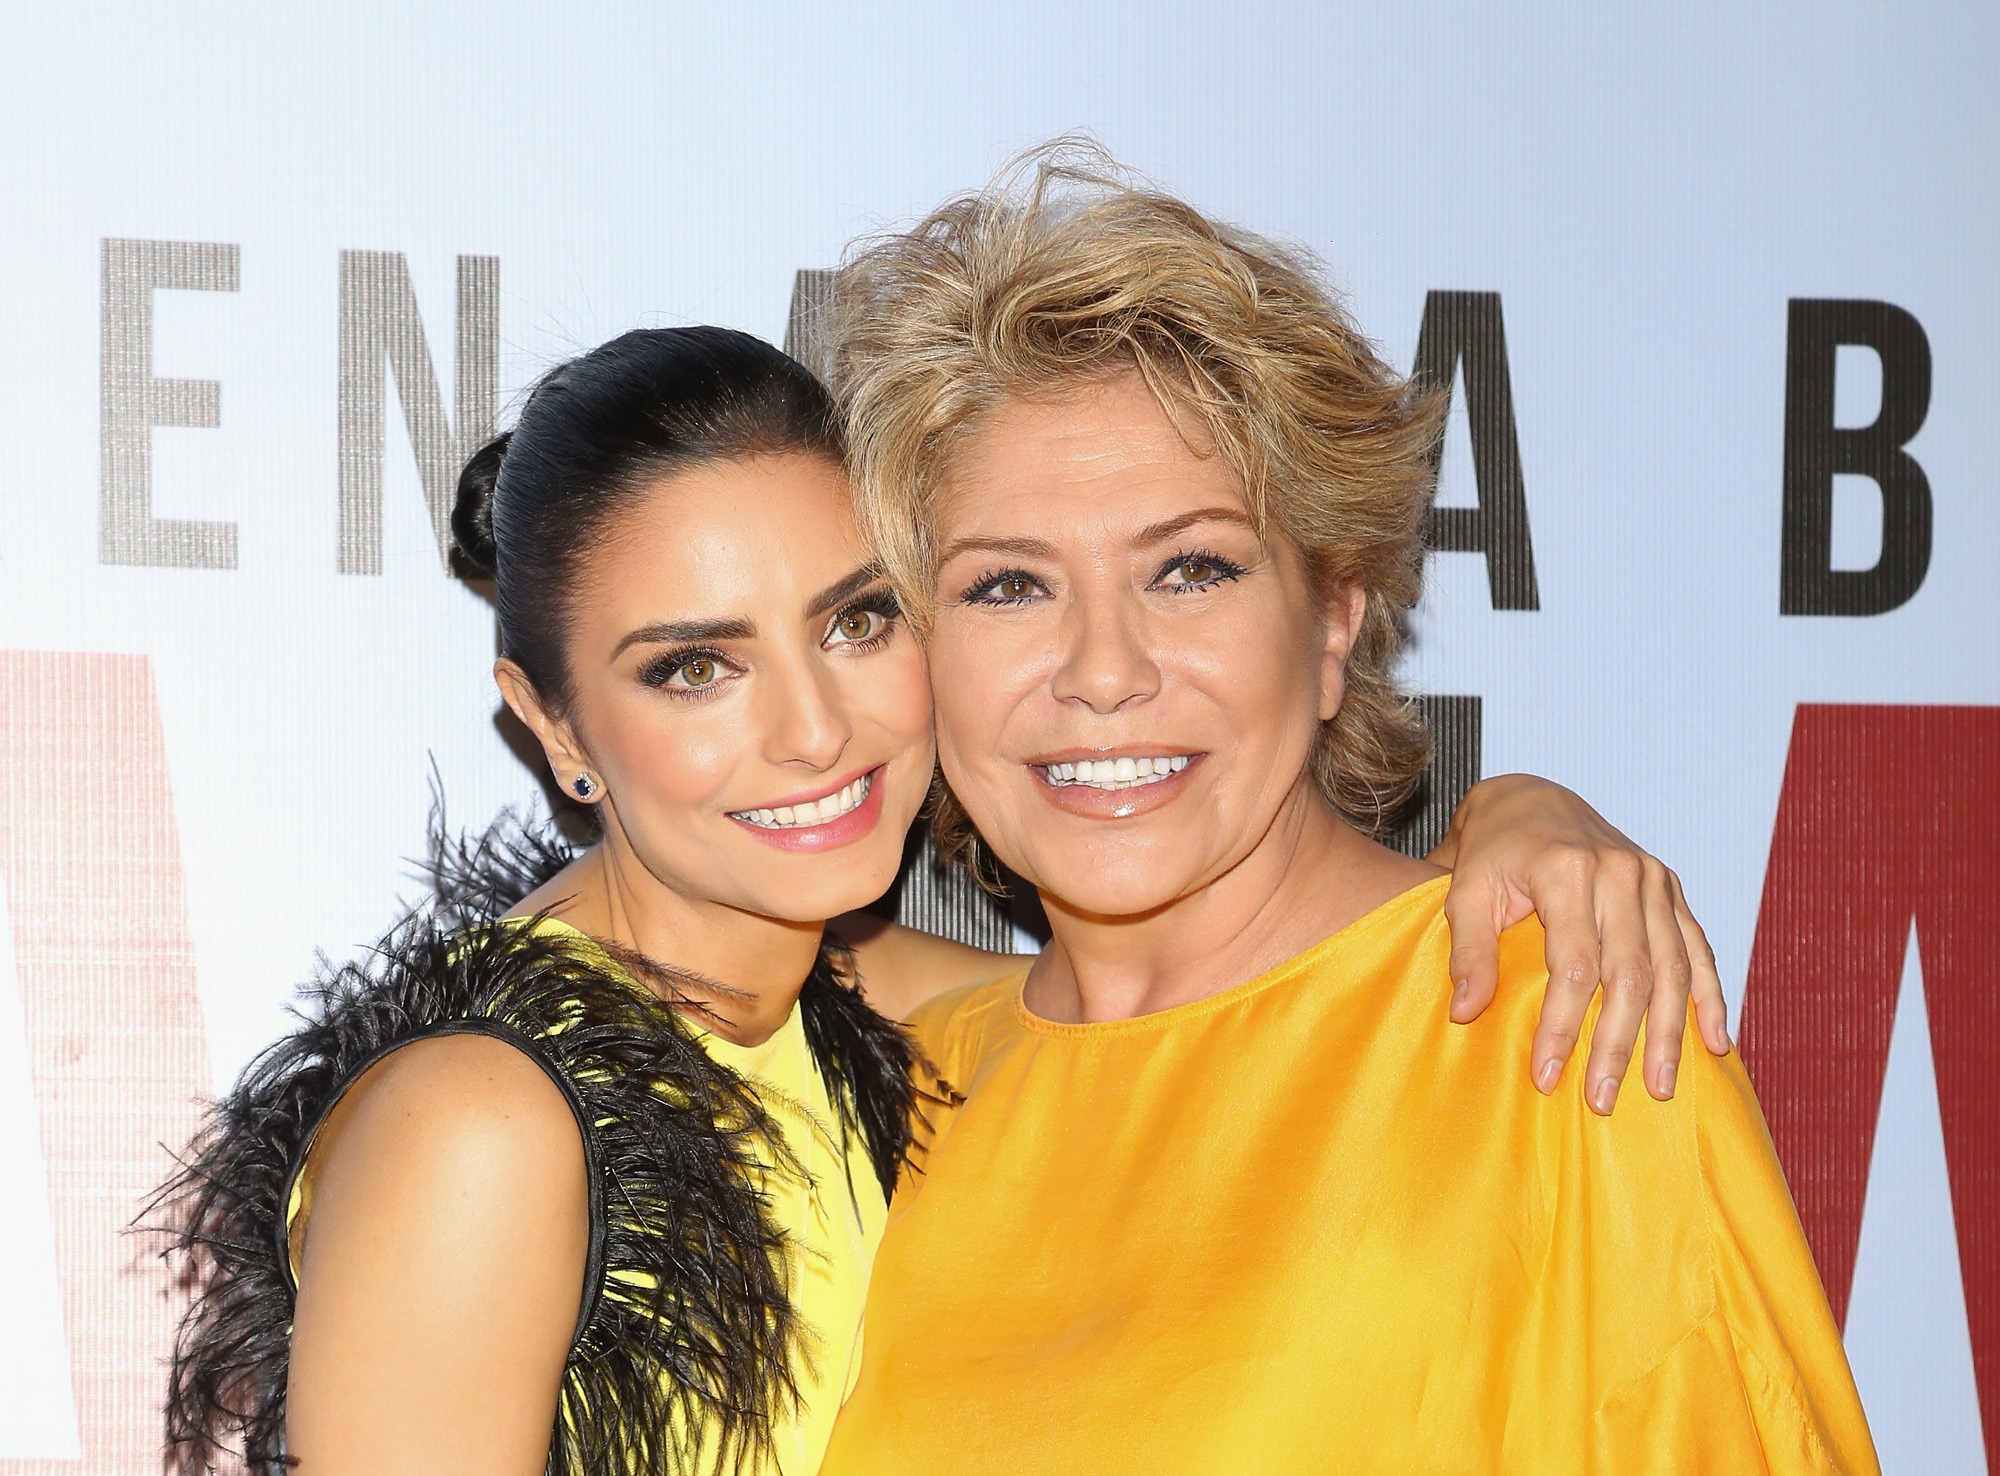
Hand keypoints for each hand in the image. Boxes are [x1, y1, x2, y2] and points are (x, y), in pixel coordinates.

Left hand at [1428, 774, 1729, 1113]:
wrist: (1530, 798)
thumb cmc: (1493, 852)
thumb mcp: (1465, 892)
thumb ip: (1468, 952)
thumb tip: (1465, 1014)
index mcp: (1568, 871)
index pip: (1573, 968)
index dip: (1560, 1027)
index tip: (1544, 1076)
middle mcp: (1622, 872)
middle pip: (1629, 975)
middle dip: (1616, 1044)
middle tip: (1601, 1100)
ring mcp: (1655, 880)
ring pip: (1672, 968)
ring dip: (1669, 1034)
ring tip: (1660, 1089)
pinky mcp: (1672, 889)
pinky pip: (1699, 949)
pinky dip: (1710, 997)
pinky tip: (1715, 1042)